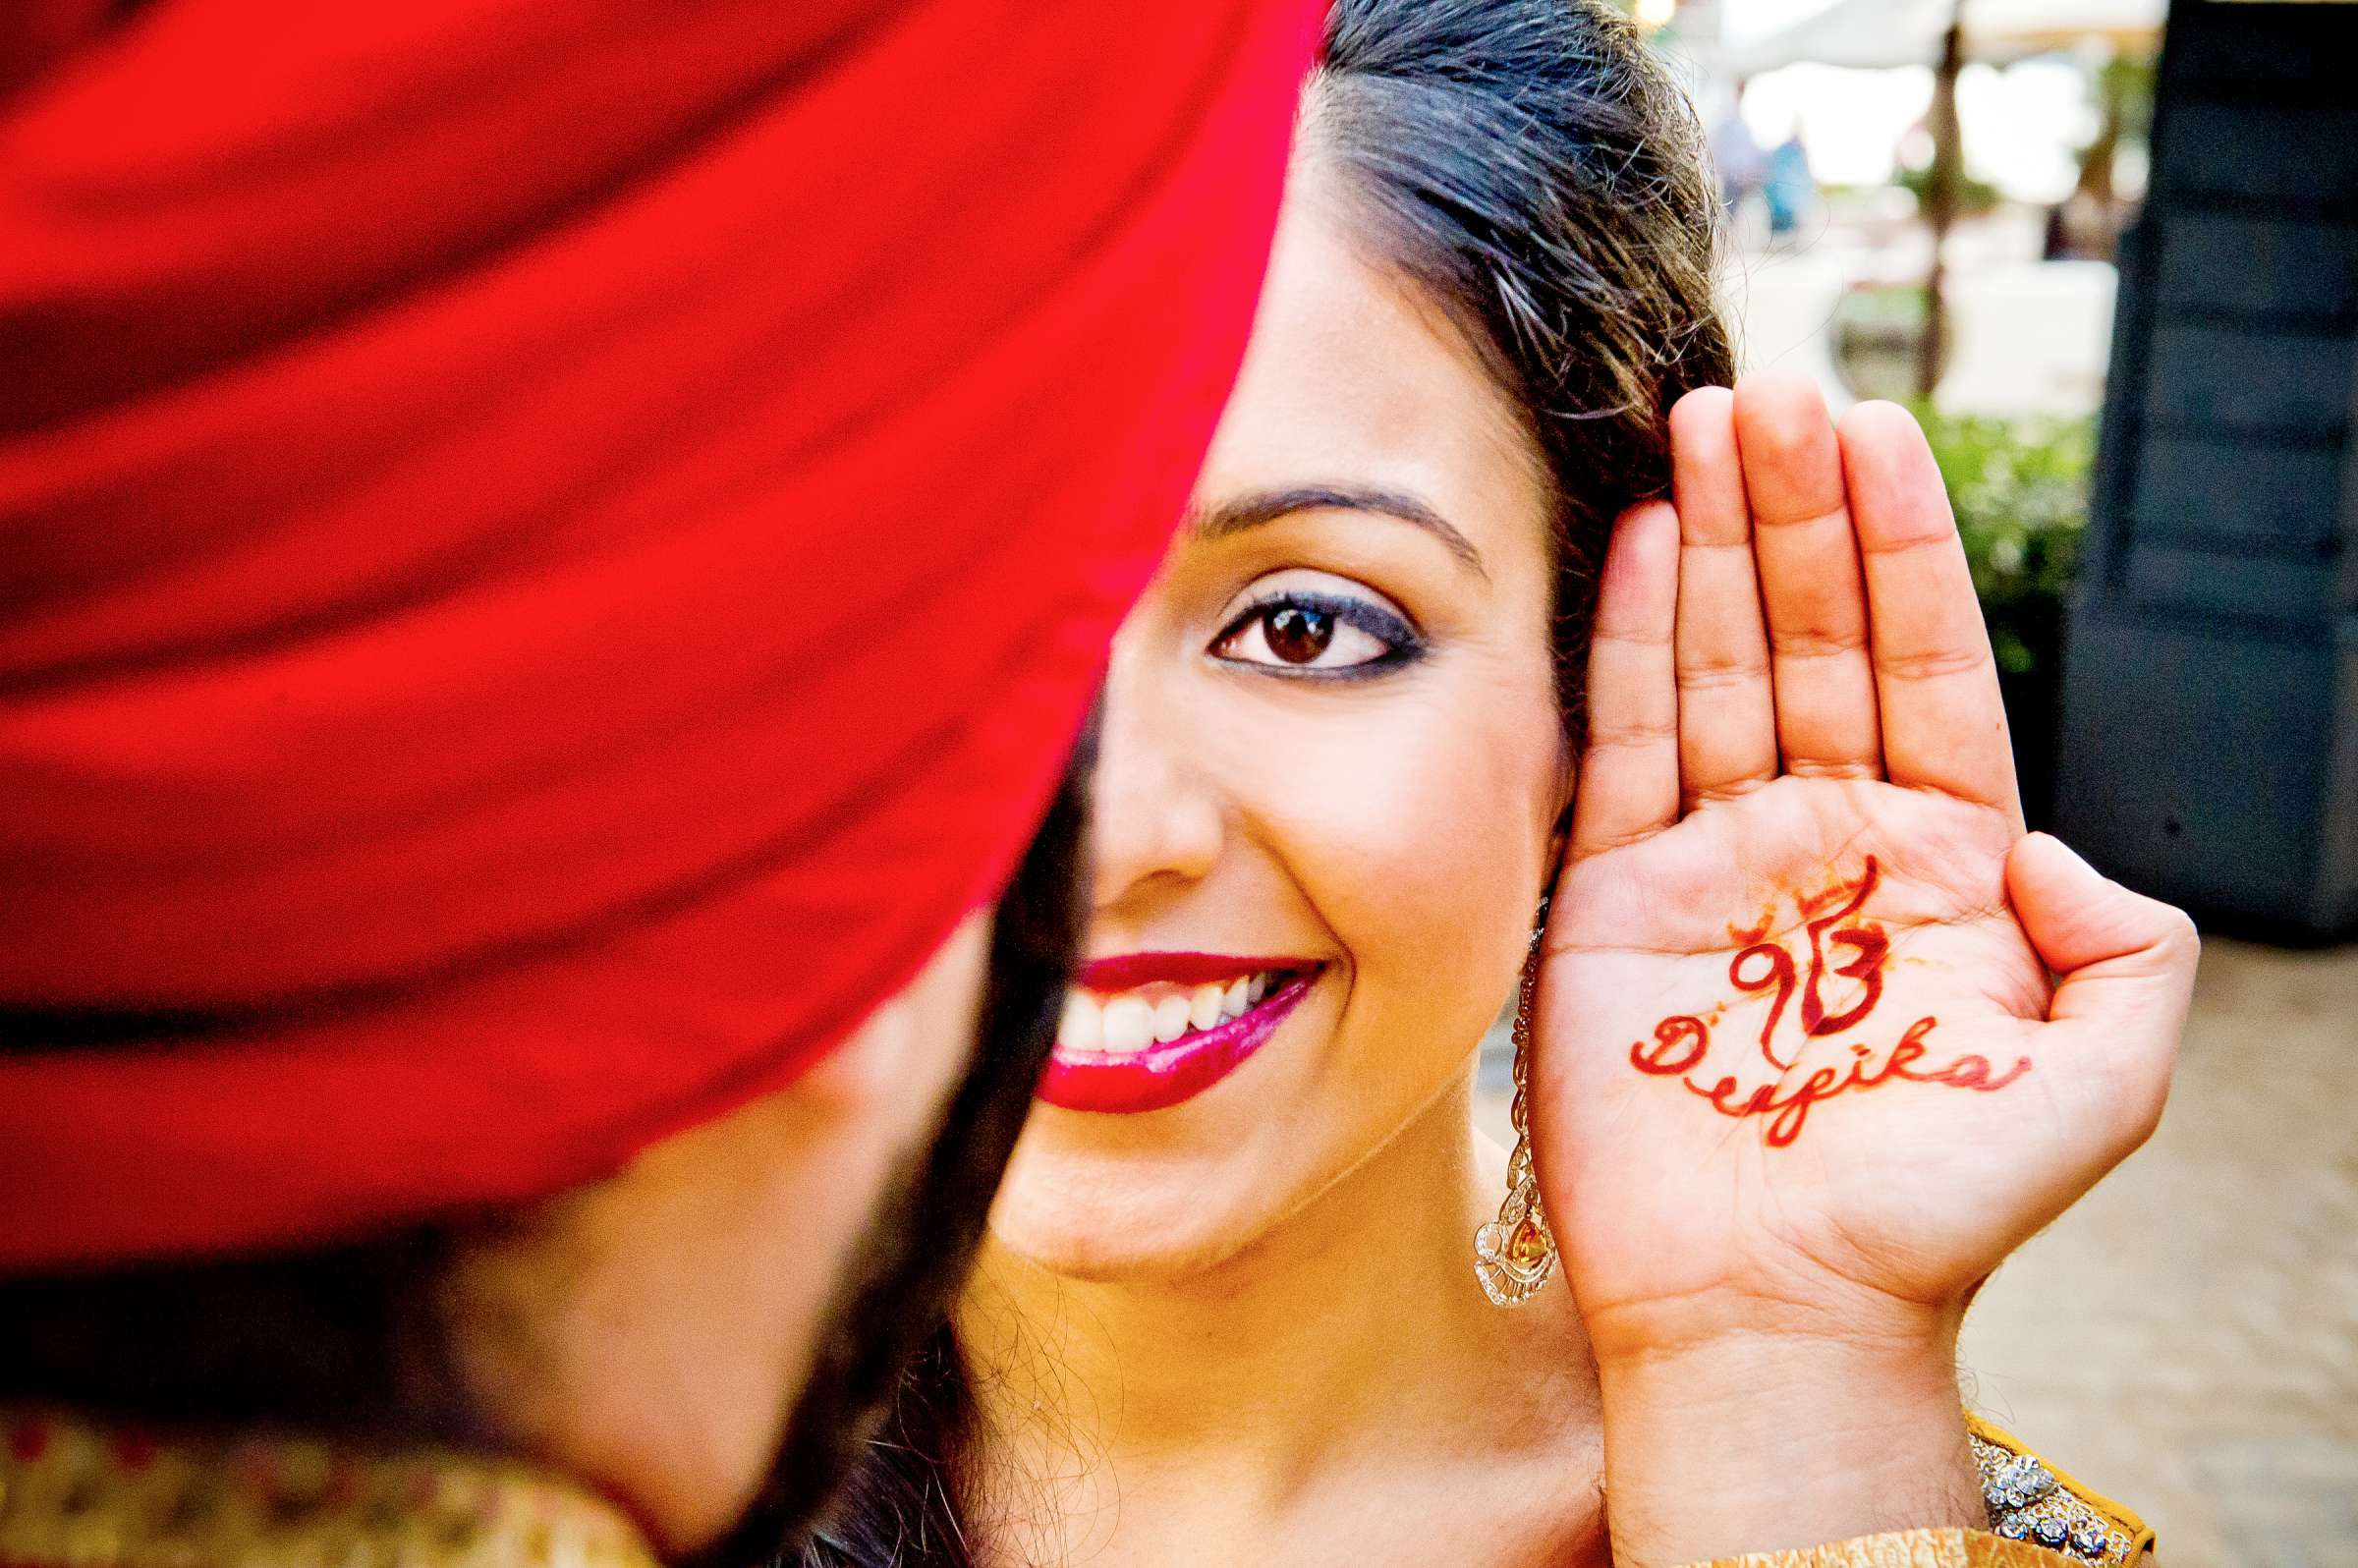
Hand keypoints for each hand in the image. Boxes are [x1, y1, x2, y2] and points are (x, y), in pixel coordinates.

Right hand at [1530, 373, 2196, 1560]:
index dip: (1902, 550)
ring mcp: (1713, 862)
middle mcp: (1823, 841)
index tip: (1878, 433)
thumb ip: (2131, 947)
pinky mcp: (1614, 898)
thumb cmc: (1932, 1213)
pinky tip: (1641, 544)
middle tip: (1770, 393)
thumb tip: (2061, 841)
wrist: (1776, 1305)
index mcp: (1940, 865)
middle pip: (1811, 640)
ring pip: (1714, 668)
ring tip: (1703, 425)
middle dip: (1793, 512)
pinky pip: (1622, 745)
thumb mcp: (2101, 1083)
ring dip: (1710, 545)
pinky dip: (1630, 641)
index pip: (1924, 668)